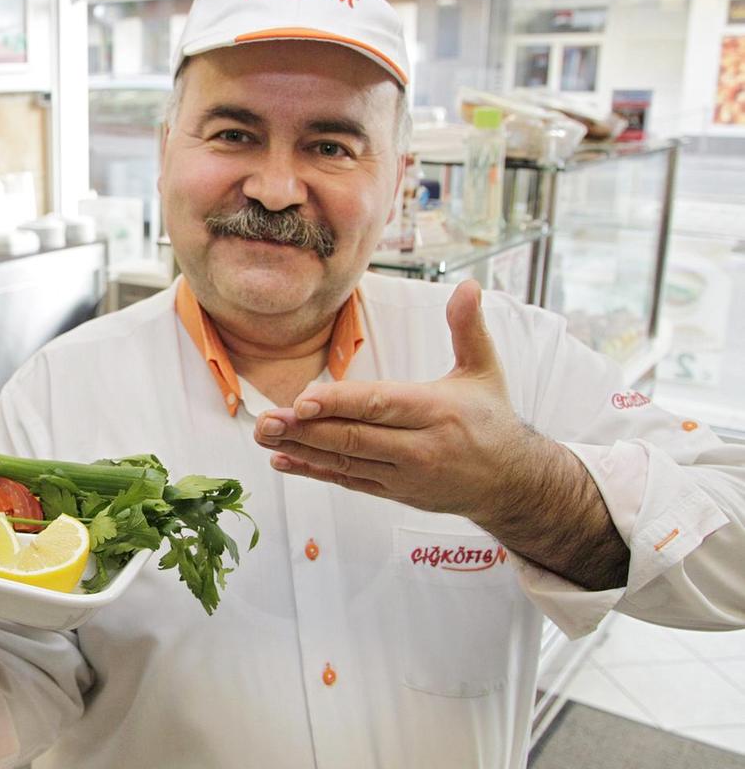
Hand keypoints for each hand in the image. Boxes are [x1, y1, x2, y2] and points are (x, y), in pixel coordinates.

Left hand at [255, 280, 545, 524]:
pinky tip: (284, 460)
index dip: (338, 404)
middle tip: (266, 420)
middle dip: (306, 429)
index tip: (302, 400)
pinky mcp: (395, 492)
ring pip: (346, 462)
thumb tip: (467, 286)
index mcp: (437, 411)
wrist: (512, 482)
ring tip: (265, 437)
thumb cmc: (491, 419)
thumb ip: (468, 328)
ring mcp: (405, 475)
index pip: (380, 405)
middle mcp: (420, 447)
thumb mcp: (485, 370)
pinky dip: (315, 472)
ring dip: (301, 450)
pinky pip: (349, 480)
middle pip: (354, 438)